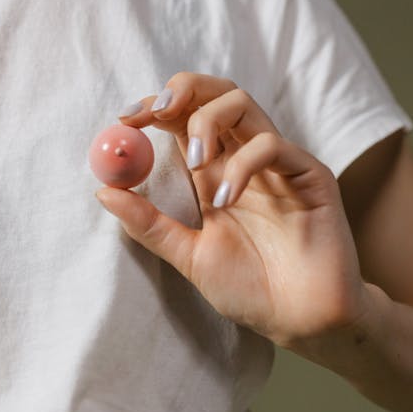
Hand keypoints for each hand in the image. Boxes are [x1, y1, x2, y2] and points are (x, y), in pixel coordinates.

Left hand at [95, 72, 370, 346]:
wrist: (301, 322)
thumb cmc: (252, 290)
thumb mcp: (189, 256)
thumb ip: (150, 225)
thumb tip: (103, 191)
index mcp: (218, 173)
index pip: (186, 118)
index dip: (156, 108)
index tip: (126, 119)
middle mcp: (246, 159)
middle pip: (217, 95)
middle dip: (184, 90)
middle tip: (155, 111)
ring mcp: (279, 164)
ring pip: (244, 105)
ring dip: (208, 122)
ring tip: (197, 163)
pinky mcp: (309, 174)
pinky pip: (273, 145)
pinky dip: (242, 164)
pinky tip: (228, 201)